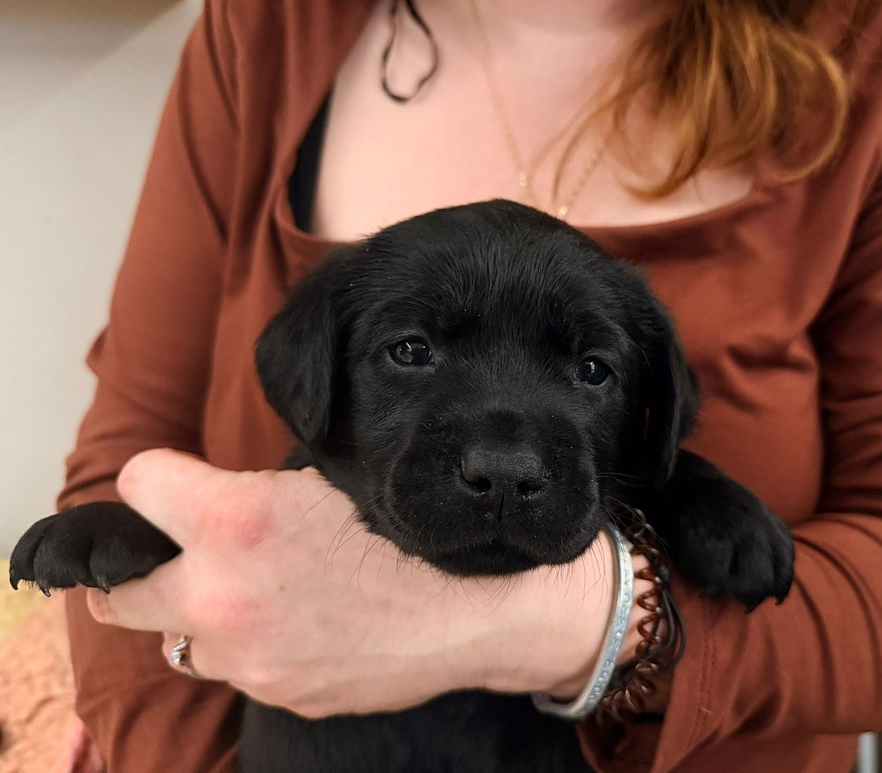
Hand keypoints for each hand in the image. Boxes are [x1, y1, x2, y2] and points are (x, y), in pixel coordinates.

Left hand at [86, 449, 623, 717]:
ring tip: (252, 593)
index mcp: (233, 522)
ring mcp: (246, 657)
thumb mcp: (326, 478)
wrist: (473, 606)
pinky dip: (251, 647)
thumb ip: (251, 489)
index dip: (158, 478)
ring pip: (179, 639)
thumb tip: (211, 492)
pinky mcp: (277, 693)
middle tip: (170, 556)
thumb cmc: (409, 529)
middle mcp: (221, 595)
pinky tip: (299, 624)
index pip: (135, 484)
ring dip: (199, 615)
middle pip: (118, 594)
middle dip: (142, 569)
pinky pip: (238, 669)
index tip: (172, 484)